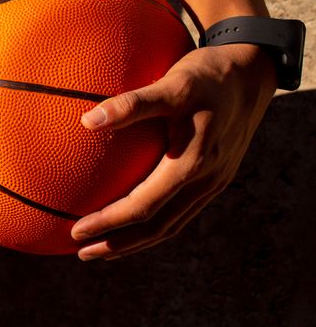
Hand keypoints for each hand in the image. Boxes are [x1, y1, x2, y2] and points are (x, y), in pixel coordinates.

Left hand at [72, 43, 276, 260]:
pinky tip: (132, 221)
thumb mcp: (171, 84)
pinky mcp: (215, 178)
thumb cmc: (205, 76)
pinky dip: (154, 223)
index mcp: (192, 163)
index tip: (76, 230)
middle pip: (158, 227)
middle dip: (118, 244)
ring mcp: (213, 182)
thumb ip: (132, 103)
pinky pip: (181, 211)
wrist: (251, 74)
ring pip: (171, 225)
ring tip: (102, 248)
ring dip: (135, 241)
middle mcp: (205, 180)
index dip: (110, 222)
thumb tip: (87, 120)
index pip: (144, 206)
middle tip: (82, 252)